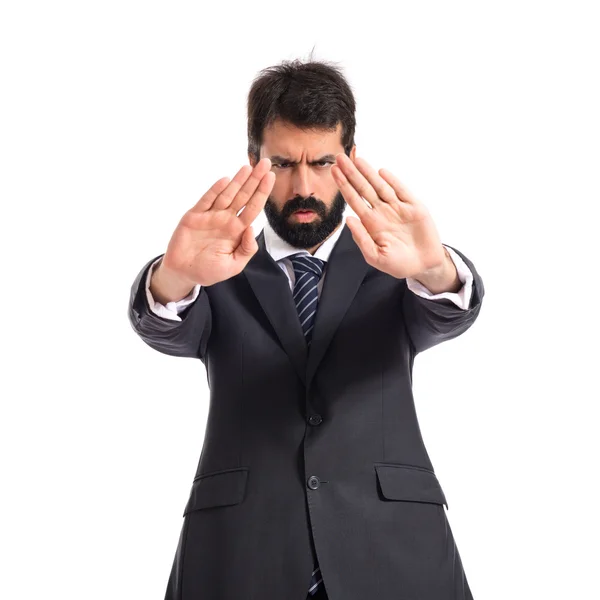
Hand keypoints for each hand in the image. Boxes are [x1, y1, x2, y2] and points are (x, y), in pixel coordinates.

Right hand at [160, 158, 275, 287]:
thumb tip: (253, 228)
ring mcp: (210, 216)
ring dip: (237, 181)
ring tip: (248, 167)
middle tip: (265, 163)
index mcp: (237, 230)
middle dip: (254, 180)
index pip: (253, 208)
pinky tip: (226, 180)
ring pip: (227, 194)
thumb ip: (246, 249)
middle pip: (243, 196)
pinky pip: (206, 201)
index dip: (262, 192)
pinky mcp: (194, 216)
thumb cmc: (209, 270)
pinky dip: (215, 190)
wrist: (184, 273)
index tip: (271, 177)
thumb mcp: (234, 266)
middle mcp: (226, 219)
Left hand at [331, 154, 445, 279]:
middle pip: (364, 188)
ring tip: (357, 159)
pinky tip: (381, 172)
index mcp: (371, 223)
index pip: (354, 200)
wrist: (423, 266)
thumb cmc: (399, 263)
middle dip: (352, 173)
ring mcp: (398, 208)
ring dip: (368, 173)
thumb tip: (348, 219)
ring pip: (380, 186)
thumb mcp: (375, 256)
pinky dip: (392, 181)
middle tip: (340, 158)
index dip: (344, 186)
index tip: (334, 172)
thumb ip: (361, 238)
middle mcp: (382, 212)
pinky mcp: (414, 207)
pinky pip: (402, 191)